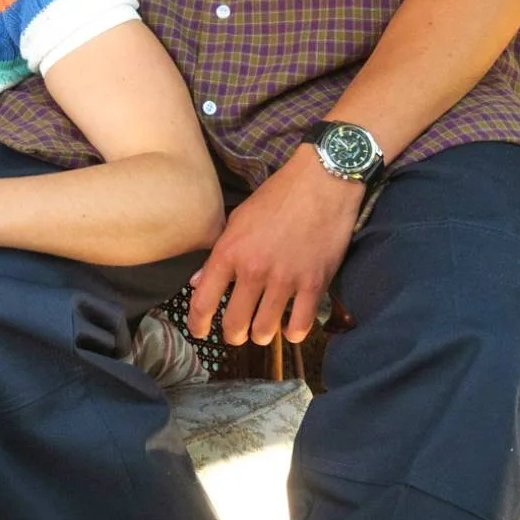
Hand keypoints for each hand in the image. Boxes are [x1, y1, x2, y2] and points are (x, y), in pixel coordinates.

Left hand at [187, 149, 358, 345]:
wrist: (321, 184)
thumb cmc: (276, 197)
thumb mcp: (237, 220)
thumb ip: (218, 254)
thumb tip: (198, 281)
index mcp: (229, 253)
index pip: (203, 301)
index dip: (197, 323)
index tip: (199, 332)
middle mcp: (253, 271)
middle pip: (234, 323)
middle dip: (232, 335)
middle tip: (235, 335)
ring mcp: (285, 280)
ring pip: (266, 330)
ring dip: (261, 335)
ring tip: (262, 332)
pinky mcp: (314, 284)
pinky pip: (301, 324)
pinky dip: (294, 332)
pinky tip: (290, 328)